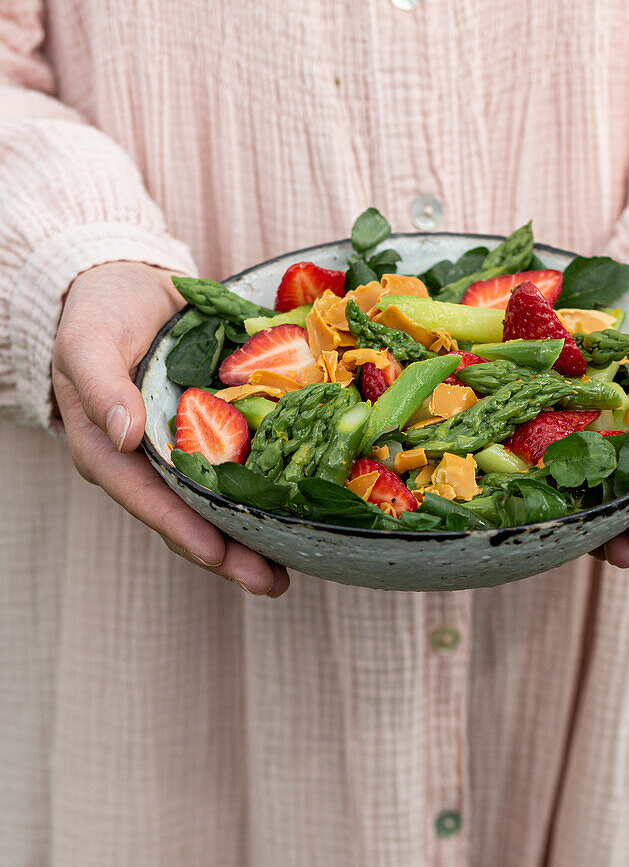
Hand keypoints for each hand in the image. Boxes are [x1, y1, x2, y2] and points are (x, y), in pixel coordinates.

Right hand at [52, 261, 289, 595]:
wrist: (126, 283)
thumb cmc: (99, 312)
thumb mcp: (87, 340)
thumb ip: (99, 385)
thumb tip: (126, 436)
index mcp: (110, 451)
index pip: (149, 502)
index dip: (185, 532)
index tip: (221, 556)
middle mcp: (149, 461)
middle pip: (190, 516)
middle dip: (230, 553)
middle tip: (273, 583)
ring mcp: (183, 447)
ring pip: (219, 500)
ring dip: (254, 532)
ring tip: (296, 563)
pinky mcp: (212, 428)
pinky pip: (241, 462)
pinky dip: (268, 485)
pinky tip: (302, 504)